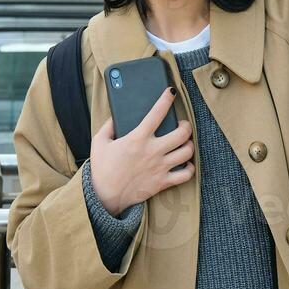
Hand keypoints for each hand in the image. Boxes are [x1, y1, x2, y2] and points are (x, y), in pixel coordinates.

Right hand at [88, 86, 193, 216]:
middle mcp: (152, 151)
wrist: (104, 196)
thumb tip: (116, 116)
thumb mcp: (99, 142)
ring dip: (189, 144)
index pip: (157, 113)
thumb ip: (109, 126)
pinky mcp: (163, 182)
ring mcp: (160, 167)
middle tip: (182, 124)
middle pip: (182, 133)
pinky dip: (189, 168)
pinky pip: (185, 174)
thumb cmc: (101, 168)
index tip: (171, 92)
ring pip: (187, 152)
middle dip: (186, 125)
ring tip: (185, 142)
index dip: (166, 100)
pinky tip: (185, 163)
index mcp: (137, 138)